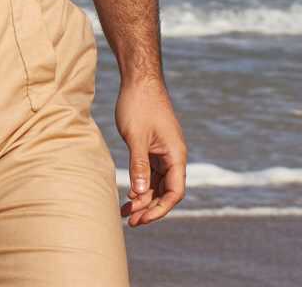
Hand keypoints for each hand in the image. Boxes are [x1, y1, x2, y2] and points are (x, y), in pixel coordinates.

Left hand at [114, 77, 186, 225]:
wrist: (139, 79)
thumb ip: (139, 166)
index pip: (175, 192)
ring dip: (144, 199)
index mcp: (176, 154)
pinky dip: (141, 185)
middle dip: (149, 208)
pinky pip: (151, 173)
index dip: (159, 209)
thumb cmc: (139, 104)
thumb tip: (140, 194)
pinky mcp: (154, 148)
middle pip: (167, 191)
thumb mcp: (136, 137)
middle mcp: (174, 156)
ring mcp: (164, 152)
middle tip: (130, 221)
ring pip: (158, 184)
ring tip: (124, 213)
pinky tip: (128, 195)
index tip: (141, 219)